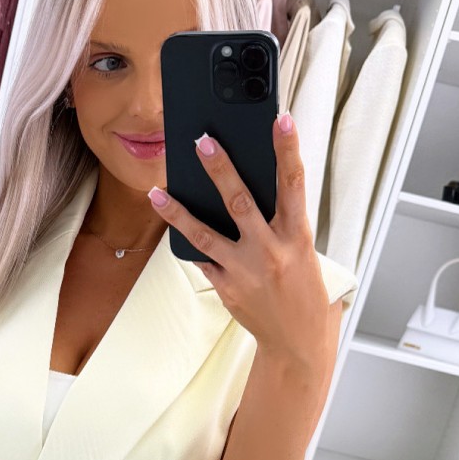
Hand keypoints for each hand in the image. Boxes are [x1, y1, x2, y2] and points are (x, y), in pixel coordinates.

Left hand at [148, 113, 332, 367]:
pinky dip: (187, 241)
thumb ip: (278, 220)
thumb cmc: (301, 287)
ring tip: (157, 192)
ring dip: (178, 212)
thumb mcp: (300, 249)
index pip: (293, 183)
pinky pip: (201, 259)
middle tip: (202, 140)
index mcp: (297, 236)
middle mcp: (270, 251)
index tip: (280, 119)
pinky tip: (171, 223)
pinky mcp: (226, 288)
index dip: (287, 149)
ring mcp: (245, 271)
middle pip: (240, 202)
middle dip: (220, 169)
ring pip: (204, 235)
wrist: (297, 340)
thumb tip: (243, 187)